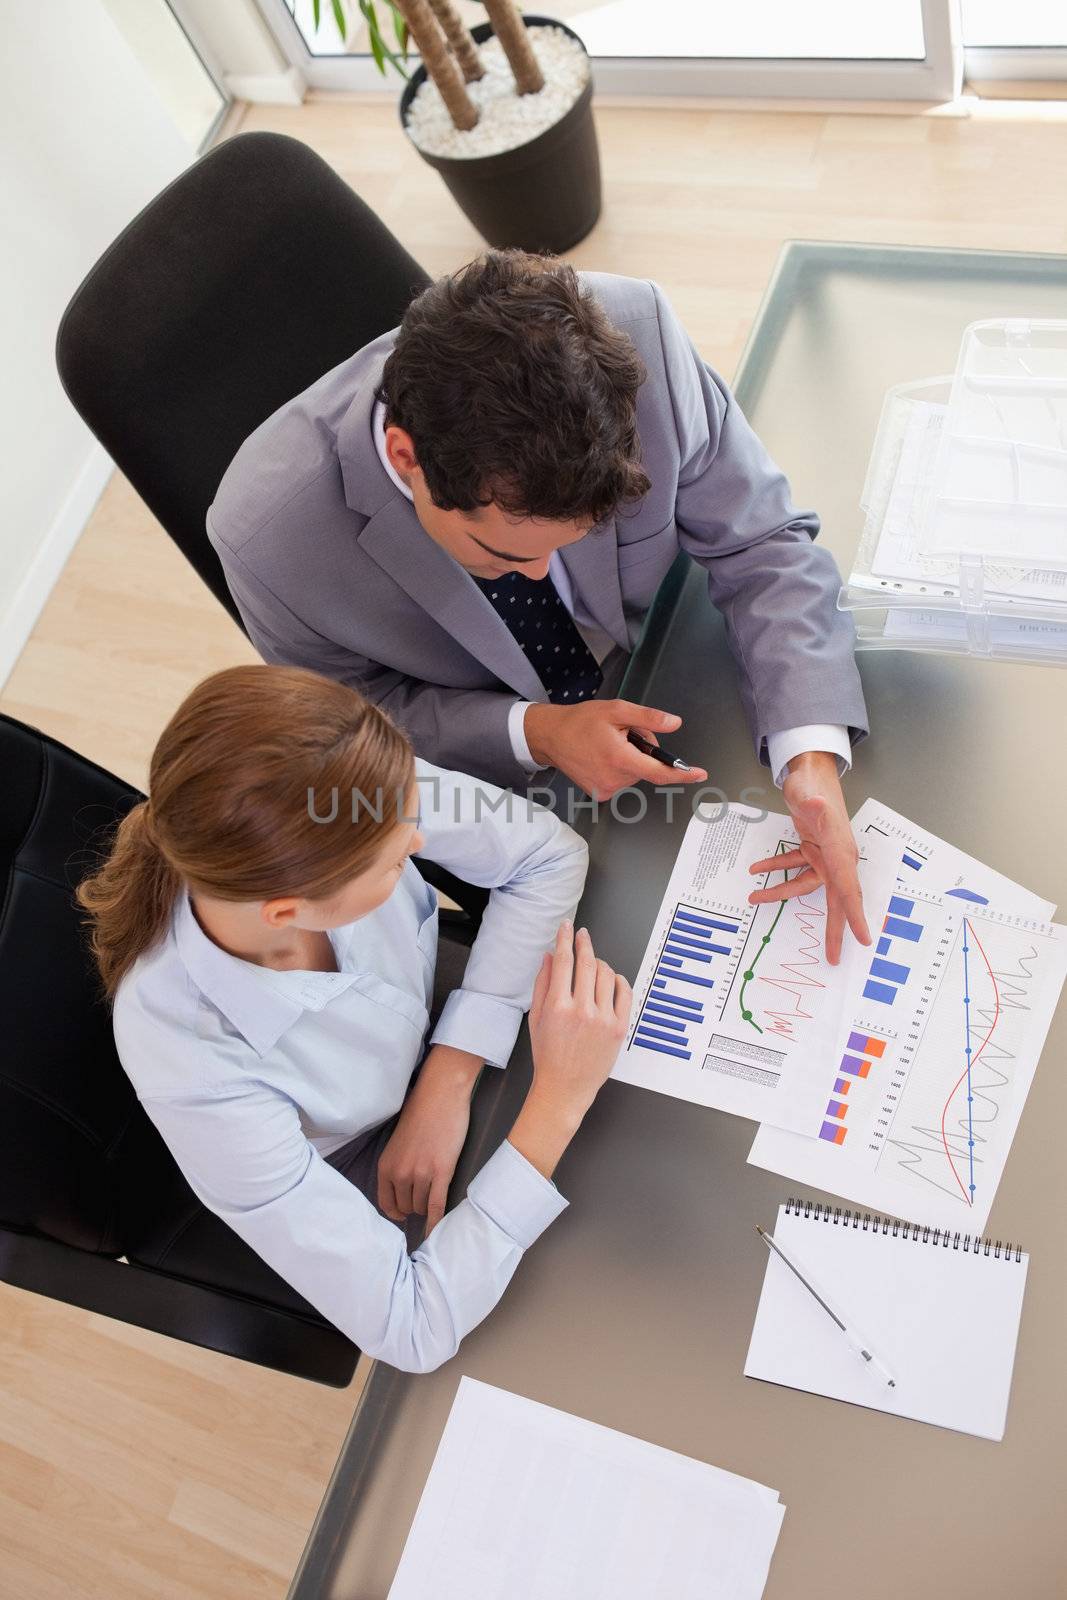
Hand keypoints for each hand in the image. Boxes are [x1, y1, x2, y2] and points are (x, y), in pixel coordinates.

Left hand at [376, 1045, 481, 1233]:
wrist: (440, 1096)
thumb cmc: (421, 1115)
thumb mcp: (398, 1143)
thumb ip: (397, 1166)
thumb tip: (403, 1189)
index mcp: (386, 1165)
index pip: (386, 1203)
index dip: (396, 1213)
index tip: (405, 1215)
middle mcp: (400, 1173)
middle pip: (406, 1207)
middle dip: (416, 1206)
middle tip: (426, 1196)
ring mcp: (420, 1174)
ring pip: (422, 1207)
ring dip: (428, 1206)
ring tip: (436, 1193)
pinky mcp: (441, 1172)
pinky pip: (437, 1206)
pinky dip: (436, 1223)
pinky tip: (437, 1232)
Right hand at [509, 922, 631, 1177]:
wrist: (565, 1087)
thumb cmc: (548, 1055)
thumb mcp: (536, 1018)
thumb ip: (542, 984)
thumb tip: (548, 956)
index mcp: (558, 1007)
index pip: (563, 961)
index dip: (565, 939)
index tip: (567, 927)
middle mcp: (582, 1011)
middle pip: (587, 964)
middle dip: (584, 944)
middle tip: (582, 935)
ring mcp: (603, 1019)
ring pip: (607, 975)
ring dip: (600, 963)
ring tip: (593, 965)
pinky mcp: (619, 1028)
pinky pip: (624, 993)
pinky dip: (619, 980)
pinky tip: (612, 980)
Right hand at [524, 699, 706, 800]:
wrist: (550, 736)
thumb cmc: (580, 722)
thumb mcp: (617, 710)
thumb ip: (648, 718)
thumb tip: (673, 723)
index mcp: (619, 757)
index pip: (659, 772)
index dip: (682, 774)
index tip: (699, 774)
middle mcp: (613, 778)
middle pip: (646, 768)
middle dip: (643, 750)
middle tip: (624, 735)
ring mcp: (605, 789)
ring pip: (634, 774)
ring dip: (630, 759)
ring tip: (609, 744)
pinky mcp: (599, 794)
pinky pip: (621, 780)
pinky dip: (618, 768)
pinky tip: (603, 757)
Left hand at [746, 751, 871, 965]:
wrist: (810, 771)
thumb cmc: (814, 783)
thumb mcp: (810, 793)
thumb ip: (813, 804)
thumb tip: (816, 806)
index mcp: (841, 850)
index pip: (849, 888)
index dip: (854, 915)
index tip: (863, 938)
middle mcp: (837, 856)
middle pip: (838, 899)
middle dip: (835, 928)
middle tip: (833, 957)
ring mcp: (825, 852)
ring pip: (806, 883)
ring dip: (781, 892)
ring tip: (755, 897)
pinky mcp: (812, 847)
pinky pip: (796, 865)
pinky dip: (777, 868)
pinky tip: (756, 870)